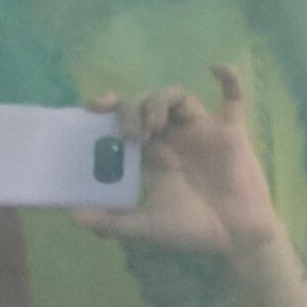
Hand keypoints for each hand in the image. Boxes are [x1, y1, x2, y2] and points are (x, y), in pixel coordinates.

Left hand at [96, 68, 283, 260]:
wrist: (235, 238)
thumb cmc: (190, 231)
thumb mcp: (144, 227)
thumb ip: (110, 221)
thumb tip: (72, 214)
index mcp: (150, 154)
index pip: (124, 119)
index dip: (110, 108)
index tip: (95, 108)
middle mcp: (172, 138)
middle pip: (146, 102)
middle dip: (134, 109)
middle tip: (132, 134)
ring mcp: (202, 132)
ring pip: (179, 96)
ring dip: (161, 101)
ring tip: (155, 125)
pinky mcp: (231, 132)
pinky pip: (234, 98)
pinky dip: (229, 79)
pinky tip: (216, 68)